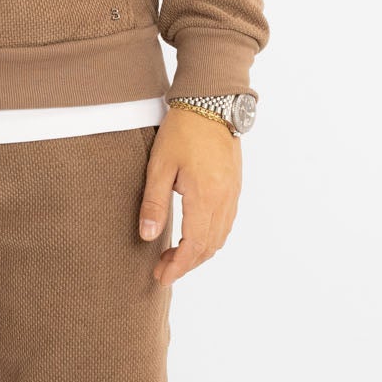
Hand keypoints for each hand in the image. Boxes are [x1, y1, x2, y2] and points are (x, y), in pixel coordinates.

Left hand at [138, 107, 241, 285]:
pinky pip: (226, 223)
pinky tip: (193, 237)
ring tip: (174, 256)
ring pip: (220, 237)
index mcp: (205, 196)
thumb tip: (147, 236)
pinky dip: (210, 238)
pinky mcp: (234, 186)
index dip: (178, 266)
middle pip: (209, 247)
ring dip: (199, 253)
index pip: (194, 245)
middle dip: (186, 264)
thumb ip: (154, 203)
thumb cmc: (182, 131)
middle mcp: (224, 199)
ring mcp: (233, 193)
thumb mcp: (159, 166)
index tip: (162, 278)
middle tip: (162, 270)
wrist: (211, 103)